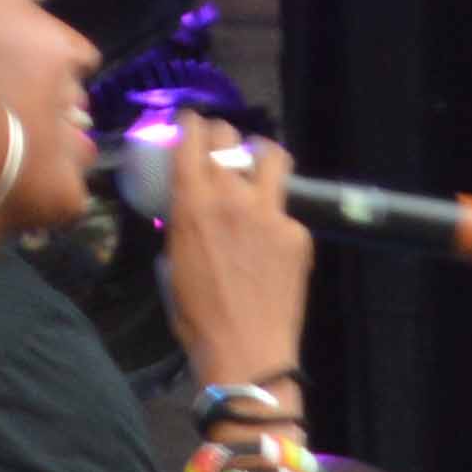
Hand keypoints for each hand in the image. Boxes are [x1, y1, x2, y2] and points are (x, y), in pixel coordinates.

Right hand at [146, 102, 315, 392]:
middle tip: (221, 146)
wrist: (246, 349)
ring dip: (260, 154)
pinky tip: (272, 238)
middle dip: (222, 135)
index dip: (191, 123)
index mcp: (192, 203)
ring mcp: (270, 212)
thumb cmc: (197, 316)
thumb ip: (184, 223)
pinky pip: (286, 208)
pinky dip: (276, 214)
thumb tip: (192, 207)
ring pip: (272, 156)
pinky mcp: (297, 232)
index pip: (192, 137)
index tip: (191, 122)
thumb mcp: (173, 262)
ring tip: (258, 165)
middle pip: (229, 137)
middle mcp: (232, 196)